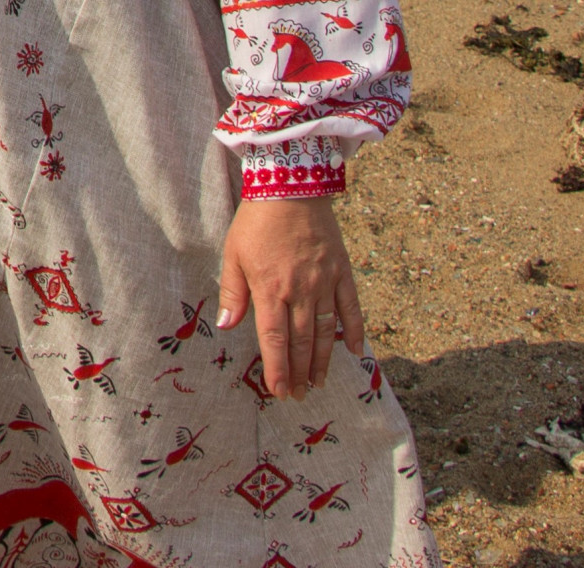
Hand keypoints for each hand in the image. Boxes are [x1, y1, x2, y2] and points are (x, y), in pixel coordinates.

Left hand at [215, 195, 363, 396]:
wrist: (290, 187)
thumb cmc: (255, 222)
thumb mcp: (233, 254)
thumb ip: (232, 293)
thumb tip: (226, 326)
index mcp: (270, 289)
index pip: (274, 340)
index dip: (277, 369)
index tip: (278, 391)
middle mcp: (300, 291)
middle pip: (301, 342)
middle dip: (298, 373)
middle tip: (296, 395)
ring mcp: (325, 283)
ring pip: (326, 332)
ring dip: (322, 361)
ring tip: (317, 383)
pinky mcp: (343, 272)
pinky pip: (352, 308)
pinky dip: (355, 331)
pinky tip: (356, 352)